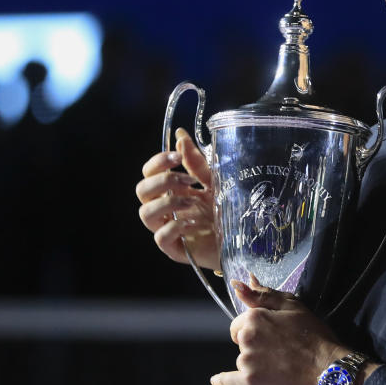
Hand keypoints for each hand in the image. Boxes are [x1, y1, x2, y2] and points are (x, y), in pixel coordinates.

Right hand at [135, 127, 218, 269]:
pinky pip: (161, 237)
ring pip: (145, 213)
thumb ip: (197, 163)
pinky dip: (175, 227)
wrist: (243, 240)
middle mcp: (166, 209)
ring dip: (167, 202)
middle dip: (162, 181)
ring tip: (192, 202)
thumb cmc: (227, 212)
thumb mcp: (215, 182)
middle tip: (188, 180)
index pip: (149, 173)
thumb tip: (180, 135)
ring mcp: (168, 229)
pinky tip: (195, 223)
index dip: (157, 163)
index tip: (177, 158)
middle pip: (142, 190)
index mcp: (172, 190)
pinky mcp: (175, 249)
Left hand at [210, 275, 342, 384]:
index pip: (241, 322)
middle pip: (240, 340)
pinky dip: (223, 383)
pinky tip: (218, 384)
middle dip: (253, 343)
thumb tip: (240, 283)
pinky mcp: (251, 381)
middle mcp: (246, 337)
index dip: (255, 327)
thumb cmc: (314, 334)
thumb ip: (263, 294)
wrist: (327, 367)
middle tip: (277, 349)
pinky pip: (228, 382)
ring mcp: (247, 360)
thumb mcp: (292, 306)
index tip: (271, 333)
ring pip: (241, 359)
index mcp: (254, 317)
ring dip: (252, 361)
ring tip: (277, 365)